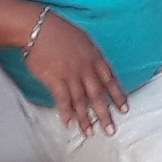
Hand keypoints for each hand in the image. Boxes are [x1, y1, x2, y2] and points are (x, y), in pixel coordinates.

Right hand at [23, 12, 127, 136]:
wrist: (38, 27)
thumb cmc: (59, 31)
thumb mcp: (83, 39)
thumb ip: (91, 56)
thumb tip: (95, 67)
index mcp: (94, 57)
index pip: (110, 80)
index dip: (117, 96)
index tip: (124, 109)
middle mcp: (85, 68)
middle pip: (98, 95)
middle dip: (105, 114)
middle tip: (111, 130)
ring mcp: (71, 74)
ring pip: (81, 101)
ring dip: (86, 119)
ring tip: (90, 133)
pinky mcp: (55, 79)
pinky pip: (63, 100)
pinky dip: (67, 113)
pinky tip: (69, 124)